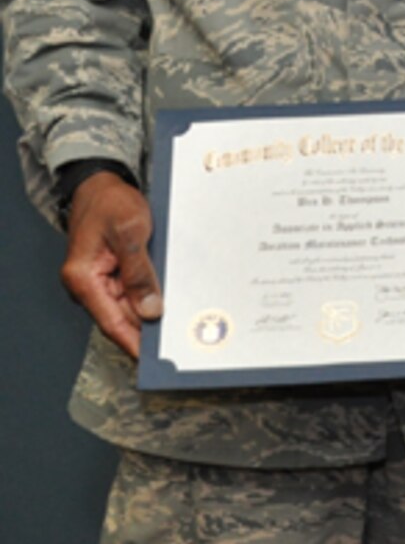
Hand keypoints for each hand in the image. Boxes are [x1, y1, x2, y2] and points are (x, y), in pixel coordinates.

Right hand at [61, 171, 160, 357]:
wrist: (102, 184)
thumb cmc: (112, 202)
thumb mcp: (130, 232)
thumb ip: (139, 271)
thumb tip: (150, 309)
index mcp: (84, 278)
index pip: (111, 320)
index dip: (132, 341)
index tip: (152, 359)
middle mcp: (89, 284)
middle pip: (122, 316)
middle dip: (147, 330)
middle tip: (177, 345)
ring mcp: (101, 279)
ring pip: (130, 304)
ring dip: (152, 312)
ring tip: (181, 327)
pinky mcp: (114, 271)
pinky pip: (133, 290)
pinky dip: (150, 295)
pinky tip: (172, 301)